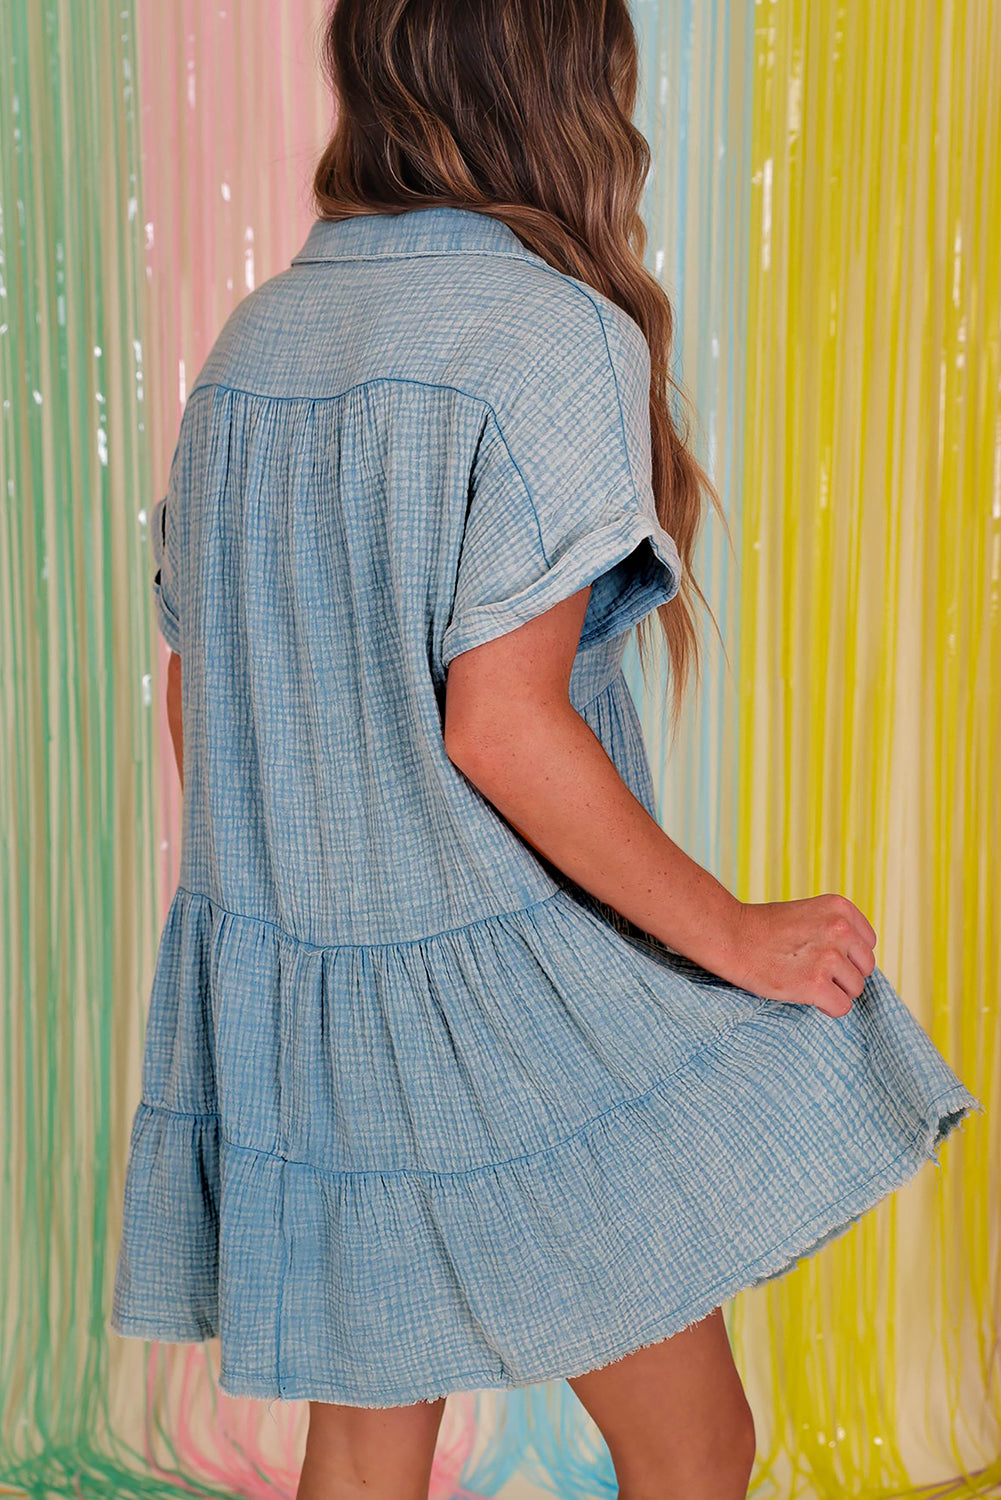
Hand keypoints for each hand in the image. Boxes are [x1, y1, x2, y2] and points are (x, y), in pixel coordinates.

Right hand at [721, 894, 877, 1017]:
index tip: (822, 955)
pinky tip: (808, 996)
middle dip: (844, 974)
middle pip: (865, 967)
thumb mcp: (810, 913)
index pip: (867, 943)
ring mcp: (829, 957)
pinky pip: (842, 1007)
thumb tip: (858, 963)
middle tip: (813, 970)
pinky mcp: (816, 984)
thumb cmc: (764, 928)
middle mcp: (840, 929)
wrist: (731, 937)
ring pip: (855, 989)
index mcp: (840, 907)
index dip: (847, 954)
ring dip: (834, 990)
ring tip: (806, 981)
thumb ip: (837, 930)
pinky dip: (828, 1008)